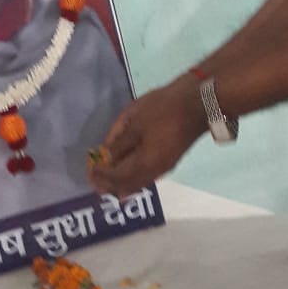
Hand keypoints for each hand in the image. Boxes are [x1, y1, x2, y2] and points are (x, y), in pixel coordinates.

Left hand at [88, 75, 205, 197]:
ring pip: (139, 182)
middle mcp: (155, 172)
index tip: (89, 170)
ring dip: (122, 183)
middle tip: (94, 182)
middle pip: (128, 184)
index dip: (102, 174)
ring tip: (107, 182)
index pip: (117, 176)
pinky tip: (129, 175)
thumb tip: (106, 158)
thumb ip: (119, 143)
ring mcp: (164, 167)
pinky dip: (134, 177)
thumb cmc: (164, 110)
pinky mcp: (170, 159)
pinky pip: (148, 176)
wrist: (197, 104)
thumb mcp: (136, 122)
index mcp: (145, 164)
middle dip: (110, 184)